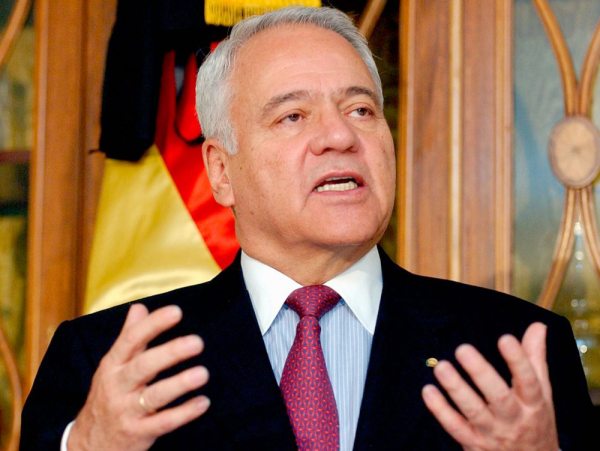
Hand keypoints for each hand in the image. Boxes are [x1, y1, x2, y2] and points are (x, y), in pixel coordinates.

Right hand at [68, 304, 209, 450]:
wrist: (88, 444)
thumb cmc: (107, 396)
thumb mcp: (112, 366)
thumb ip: (128, 336)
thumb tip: (139, 307)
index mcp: (112, 365)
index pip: (131, 340)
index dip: (153, 325)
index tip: (176, 311)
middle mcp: (117, 386)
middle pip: (143, 367)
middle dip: (170, 353)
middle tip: (197, 342)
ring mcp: (127, 411)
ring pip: (154, 397)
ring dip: (179, 384)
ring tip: (203, 373)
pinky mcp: (138, 433)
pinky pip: (163, 423)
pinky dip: (184, 413)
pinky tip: (203, 402)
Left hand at [422, 322, 557, 450]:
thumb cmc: (535, 421)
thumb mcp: (542, 393)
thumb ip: (535, 359)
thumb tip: (538, 325)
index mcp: (533, 403)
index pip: (529, 381)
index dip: (518, 361)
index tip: (505, 338)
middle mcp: (514, 419)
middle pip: (498, 397)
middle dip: (481, 373)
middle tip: (463, 349)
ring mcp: (493, 433)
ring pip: (473, 412)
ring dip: (456, 389)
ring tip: (441, 367)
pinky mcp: (474, 444)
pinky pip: (455, 427)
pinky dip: (440, 410)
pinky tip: (428, 391)